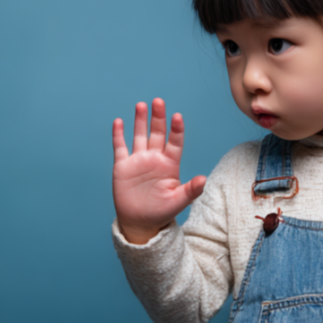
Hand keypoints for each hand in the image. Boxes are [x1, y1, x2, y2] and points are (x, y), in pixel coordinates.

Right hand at [112, 98, 206, 244]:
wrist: (140, 222)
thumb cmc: (162, 212)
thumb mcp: (178, 201)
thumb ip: (190, 190)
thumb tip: (203, 179)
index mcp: (170, 164)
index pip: (175, 143)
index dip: (176, 130)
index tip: (177, 117)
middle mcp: (154, 158)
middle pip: (157, 133)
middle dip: (158, 117)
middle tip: (158, 101)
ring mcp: (138, 160)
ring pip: (139, 135)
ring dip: (140, 120)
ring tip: (141, 105)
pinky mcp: (123, 166)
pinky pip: (120, 147)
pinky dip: (119, 134)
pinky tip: (119, 122)